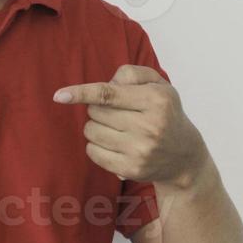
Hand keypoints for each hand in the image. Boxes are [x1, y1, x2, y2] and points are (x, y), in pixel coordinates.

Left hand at [52, 64, 211, 190]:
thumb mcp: (157, 84)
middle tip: (116, 112)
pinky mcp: (132, 169)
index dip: (81, 93)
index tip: (59, 96)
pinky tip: (113, 144)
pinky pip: (93, 153)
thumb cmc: (164, 112)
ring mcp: (140, 151)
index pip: (108, 94)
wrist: (184, 156)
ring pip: (91, 132)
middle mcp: (149, 126)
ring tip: (116, 128)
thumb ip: (131, 73)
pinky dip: (96, 146)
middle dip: (97, 109)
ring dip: (96, 127)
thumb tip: (105, 85)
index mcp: (155, 100)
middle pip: (95, 112)